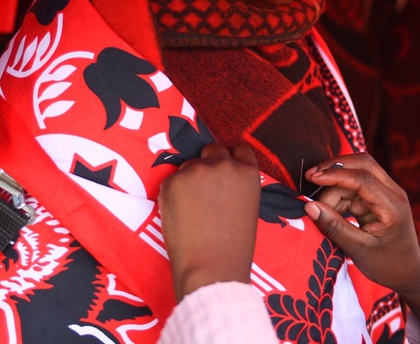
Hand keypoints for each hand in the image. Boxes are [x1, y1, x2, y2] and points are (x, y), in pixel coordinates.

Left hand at [160, 143, 260, 301]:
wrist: (211, 268)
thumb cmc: (234, 247)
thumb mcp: (247, 207)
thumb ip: (236, 185)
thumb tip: (219, 180)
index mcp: (247, 172)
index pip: (239, 150)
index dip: (230, 160)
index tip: (224, 172)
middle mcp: (222, 164)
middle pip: (212, 150)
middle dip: (208, 164)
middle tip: (204, 190)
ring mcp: (195, 171)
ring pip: (189, 165)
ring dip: (189, 179)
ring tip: (192, 210)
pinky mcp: (172, 182)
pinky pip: (172, 181)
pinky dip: (173, 194)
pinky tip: (180, 215)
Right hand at [303, 153, 419, 290]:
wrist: (408, 272)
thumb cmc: (387, 264)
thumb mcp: (359, 250)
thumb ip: (334, 227)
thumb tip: (310, 206)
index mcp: (393, 206)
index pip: (363, 179)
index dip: (336, 175)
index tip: (312, 178)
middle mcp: (393, 193)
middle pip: (362, 163)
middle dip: (334, 167)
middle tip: (310, 177)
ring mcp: (386, 192)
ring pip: (355, 173)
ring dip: (334, 185)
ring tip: (322, 209)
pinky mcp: (377, 196)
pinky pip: (354, 185)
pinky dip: (339, 194)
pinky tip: (331, 211)